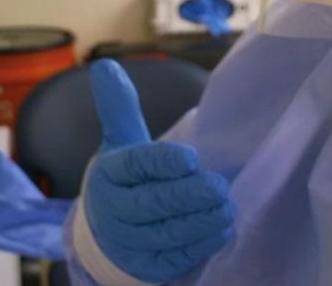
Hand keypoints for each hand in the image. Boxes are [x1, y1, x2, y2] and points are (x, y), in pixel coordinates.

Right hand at [83, 60, 234, 282]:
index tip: (191, 158)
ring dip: (201, 219)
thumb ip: (119, 107)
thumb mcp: (119, 142)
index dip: (164, 162)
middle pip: (153, 203)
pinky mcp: (148, 266)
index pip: (136, 165)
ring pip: (168, 232)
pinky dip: (201, 243)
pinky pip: (177, 257)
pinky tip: (221, 228)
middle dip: (189, 194)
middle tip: (217, 184)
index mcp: (109, 174)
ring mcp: (130, 243)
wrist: (105, 234)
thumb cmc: (125, 181)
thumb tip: (105, 66)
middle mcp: (114, 211)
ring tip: (226, 204)